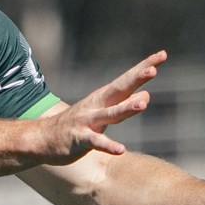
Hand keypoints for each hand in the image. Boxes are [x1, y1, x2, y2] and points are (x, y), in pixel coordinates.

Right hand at [38, 50, 165, 161]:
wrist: (42, 139)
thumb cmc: (78, 124)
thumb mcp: (102, 112)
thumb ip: (123, 104)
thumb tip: (146, 96)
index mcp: (104, 97)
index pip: (128, 79)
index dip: (144, 67)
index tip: (163, 54)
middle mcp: (97, 105)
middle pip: (119, 90)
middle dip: (136, 80)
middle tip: (153, 70)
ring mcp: (87, 121)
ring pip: (109, 114)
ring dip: (125, 108)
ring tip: (143, 104)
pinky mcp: (79, 139)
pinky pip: (95, 142)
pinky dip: (108, 146)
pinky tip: (120, 150)